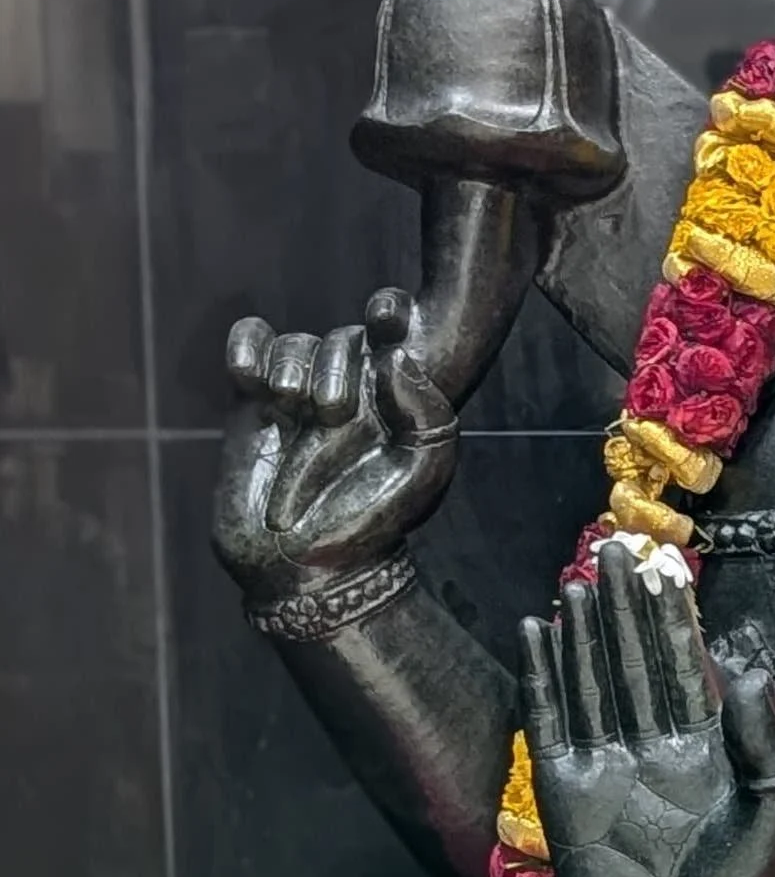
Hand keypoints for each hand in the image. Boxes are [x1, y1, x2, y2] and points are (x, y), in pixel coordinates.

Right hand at [216, 289, 455, 602]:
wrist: (302, 564)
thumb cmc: (372, 524)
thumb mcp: (421, 472)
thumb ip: (425, 412)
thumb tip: (394, 354)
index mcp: (397, 400)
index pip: (398, 335)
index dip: (392, 312)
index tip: (386, 314)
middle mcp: (351, 390)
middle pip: (342, 340)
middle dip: (335, 366)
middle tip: (331, 414)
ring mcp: (300, 395)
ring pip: (296, 344)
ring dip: (295, 368)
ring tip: (293, 406)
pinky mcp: (253, 403)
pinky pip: (250, 346)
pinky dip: (247, 347)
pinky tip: (249, 376)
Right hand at [520, 540, 774, 876]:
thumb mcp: (770, 810)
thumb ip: (765, 742)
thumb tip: (741, 671)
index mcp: (703, 743)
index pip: (682, 666)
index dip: (671, 619)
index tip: (664, 568)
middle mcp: (651, 742)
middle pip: (633, 661)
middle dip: (625, 607)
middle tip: (612, 549)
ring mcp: (604, 761)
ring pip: (592, 682)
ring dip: (582, 633)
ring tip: (575, 582)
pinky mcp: (564, 787)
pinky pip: (551, 722)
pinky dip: (542, 679)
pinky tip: (537, 635)